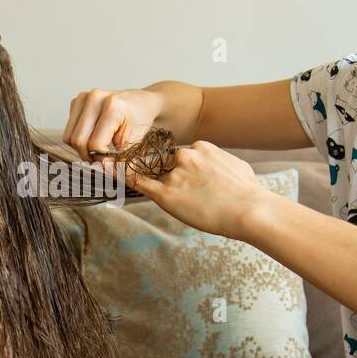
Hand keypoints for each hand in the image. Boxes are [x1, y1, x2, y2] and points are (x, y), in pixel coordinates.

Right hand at [62, 88, 166, 160]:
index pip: (95, 143)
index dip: (102, 159)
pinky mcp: (76, 101)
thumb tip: (108, 172)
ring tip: (98, 149)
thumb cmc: (140, 119)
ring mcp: (83, 98)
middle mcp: (94, 98)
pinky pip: (69, 130)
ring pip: (69, 137)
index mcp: (112, 106)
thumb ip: (120, 159)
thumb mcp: (135, 141)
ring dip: (82, 148)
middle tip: (102, 160)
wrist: (140, 101)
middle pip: (77, 140)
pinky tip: (94, 135)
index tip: (111, 164)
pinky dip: (80, 138)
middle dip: (89, 156)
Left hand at [124, 140, 272, 239]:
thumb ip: (220, 161)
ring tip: (146, 185)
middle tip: (174, 189)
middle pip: (163, 162)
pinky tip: (107, 172)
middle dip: (163, 175)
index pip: (181, 155)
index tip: (181, 179)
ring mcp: (174, 175)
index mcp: (201, 147)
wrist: (249, 210)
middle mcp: (184, 157)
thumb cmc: (248, 192)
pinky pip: (138, 182)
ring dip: (146, 178)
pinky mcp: (167, 194)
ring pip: (151, 173)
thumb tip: (220, 166)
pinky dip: (121, 176)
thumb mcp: (236, 166)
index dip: (179, 169)